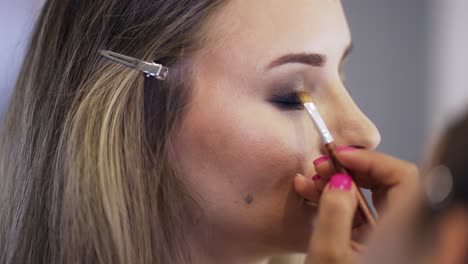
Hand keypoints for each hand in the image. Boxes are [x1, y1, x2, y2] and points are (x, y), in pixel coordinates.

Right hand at [294, 147, 419, 262]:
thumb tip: (338, 180)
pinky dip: (339, 201)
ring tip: (310, 182)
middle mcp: (402, 234)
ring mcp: (389, 239)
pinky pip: (361, 212)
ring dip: (340, 183)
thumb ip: (334, 214)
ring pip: (371, 196)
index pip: (403, 177)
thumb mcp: (328, 256)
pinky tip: (313, 195)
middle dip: (350, 169)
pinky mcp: (374, 245)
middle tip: (322, 166)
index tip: (341, 156)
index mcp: (401, 235)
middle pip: (387, 183)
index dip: (372, 160)